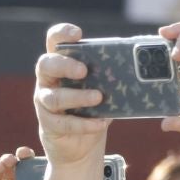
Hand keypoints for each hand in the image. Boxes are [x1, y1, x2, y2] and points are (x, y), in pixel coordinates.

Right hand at [33, 24, 111, 167]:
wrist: (80, 145)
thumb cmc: (92, 108)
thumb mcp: (101, 87)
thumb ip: (109, 74)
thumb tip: (135, 66)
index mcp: (60, 63)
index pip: (53, 40)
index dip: (61, 34)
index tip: (78, 35)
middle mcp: (47, 80)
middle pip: (46, 65)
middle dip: (64, 65)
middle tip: (84, 70)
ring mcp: (44, 103)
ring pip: (54, 97)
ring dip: (77, 97)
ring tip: (98, 98)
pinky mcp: (48, 125)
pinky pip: (63, 123)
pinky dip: (84, 124)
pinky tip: (101, 123)